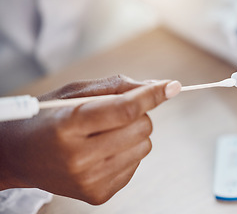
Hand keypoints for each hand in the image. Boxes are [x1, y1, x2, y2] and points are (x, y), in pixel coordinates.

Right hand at [0, 75, 180, 204]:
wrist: (21, 155)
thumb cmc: (47, 119)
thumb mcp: (74, 93)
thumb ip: (116, 87)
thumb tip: (154, 86)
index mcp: (69, 125)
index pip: (124, 109)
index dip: (151, 96)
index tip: (171, 86)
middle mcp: (79, 157)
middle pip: (141, 128)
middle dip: (139, 114)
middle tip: (116, 112)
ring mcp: (90, 180)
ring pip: (144, 146)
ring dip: (134, 133)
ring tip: (106, 132)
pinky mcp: (98, 194)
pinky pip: (136, 164)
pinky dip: (127, 152)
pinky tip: (103, 150)